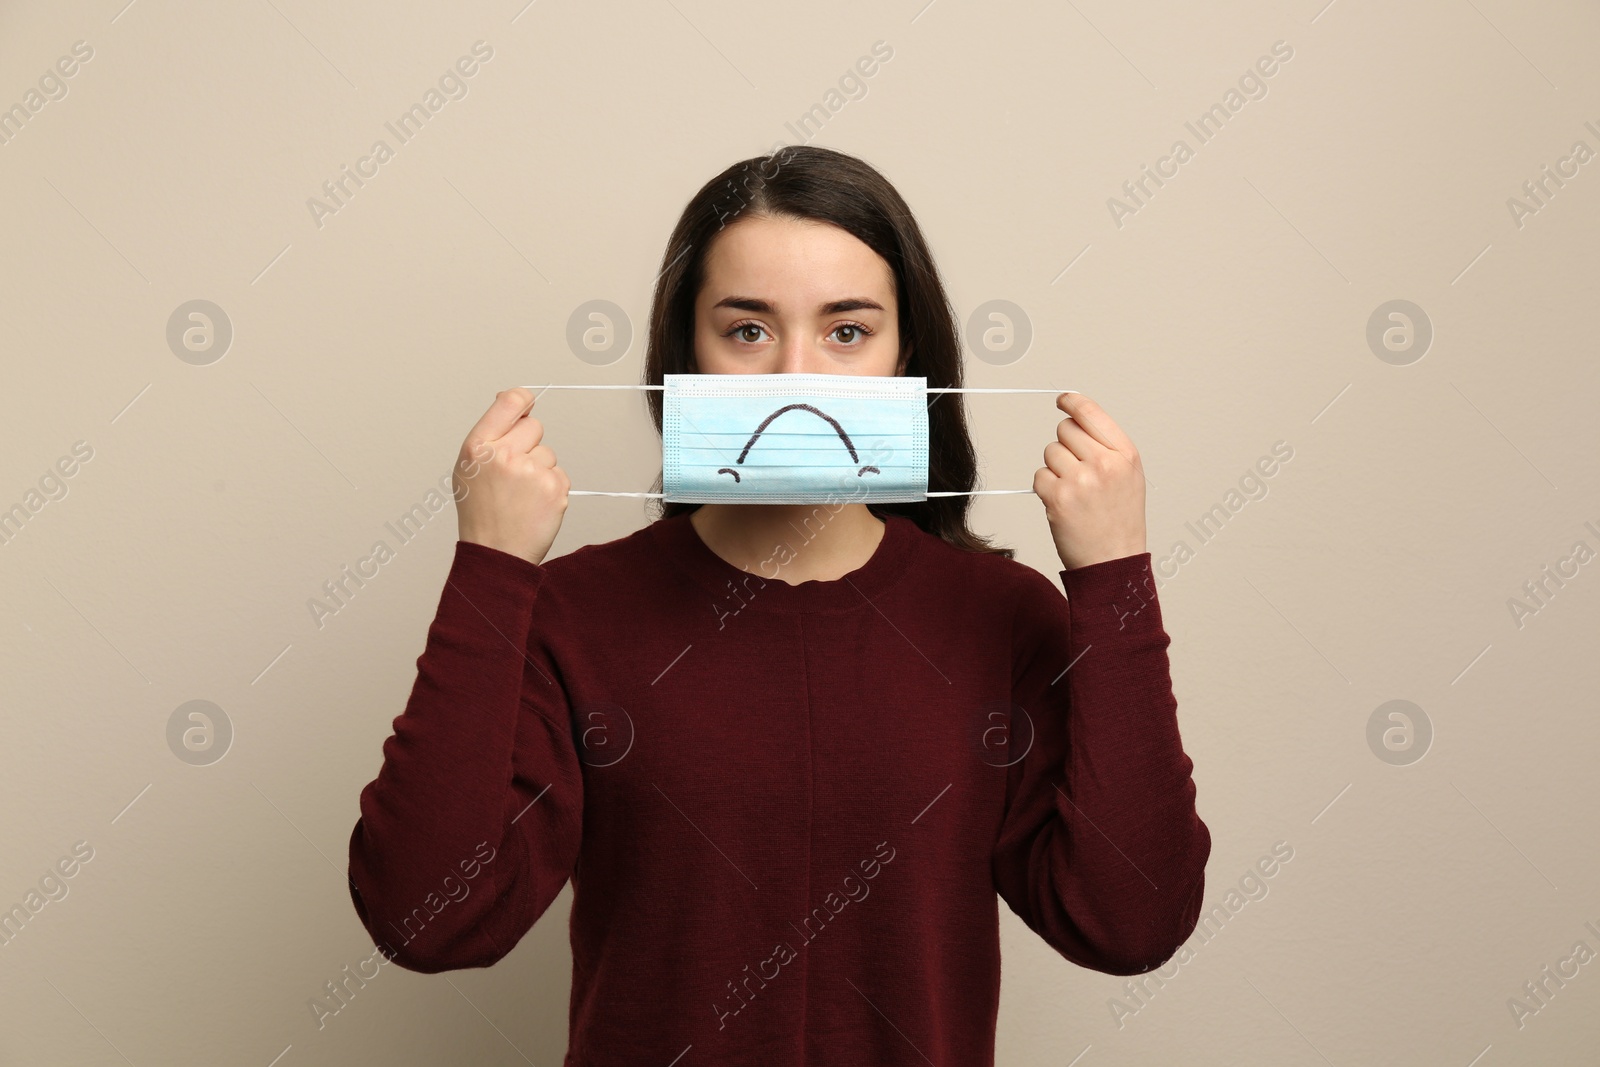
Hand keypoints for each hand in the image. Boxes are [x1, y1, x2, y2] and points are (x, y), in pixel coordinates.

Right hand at [454, 388, 569, 565]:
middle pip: (535, 426)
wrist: (495, 553)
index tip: (527, 404)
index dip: (523, 400)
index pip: (510, 402)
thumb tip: (515, 399)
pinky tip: (534, 504)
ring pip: (549, 453)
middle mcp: (504, 456)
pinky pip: (560, 474)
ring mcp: (531, 472)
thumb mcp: (469, 467)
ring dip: (540, 470)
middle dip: (529, 444)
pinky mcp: (554, 488)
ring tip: (521, 495)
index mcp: (478, 447)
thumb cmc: (481, 512)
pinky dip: (551, 488)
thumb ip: (491, 433)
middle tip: (514, 474)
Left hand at [1032, 391, 1146, 571]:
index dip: (1072, 403)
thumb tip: (1075, 417)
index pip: (1091, 414)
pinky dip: (1046, 489)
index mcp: (1125, 455)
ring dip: (1055, 469)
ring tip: (1074, 493)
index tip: (1063, 401)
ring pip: (1050, 452)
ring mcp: (1080, 480)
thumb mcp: (1129, 477)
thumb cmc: (1120, 521)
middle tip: (1078, 472)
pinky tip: (1063, 505)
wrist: (1113, 563)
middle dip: (1065, 446)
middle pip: (1064, 429)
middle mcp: (1104, 463)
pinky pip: (1039, 476)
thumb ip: (1106, 447)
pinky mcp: (1058, 497)